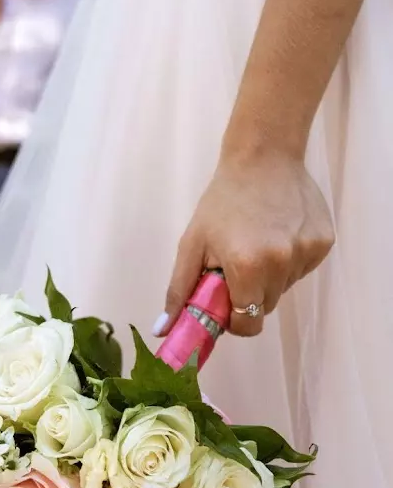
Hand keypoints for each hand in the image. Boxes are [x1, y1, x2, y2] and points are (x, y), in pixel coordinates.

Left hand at [161, 151, 334, 336]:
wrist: (264, 157)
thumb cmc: (222, 200)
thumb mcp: (192, 243)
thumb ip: (179, 289)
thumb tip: (163, 330)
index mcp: (247, 266)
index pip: (248, 323)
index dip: (235, 319)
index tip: (226, 303)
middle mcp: (281, 263)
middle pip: (265, 306)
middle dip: (249, 293)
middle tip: (237, 264)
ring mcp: (306, 253)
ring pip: (285, 287)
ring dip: (270, 275)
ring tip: (258, 240)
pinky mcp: (323, 243)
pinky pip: (302, 268)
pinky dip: (289, 259)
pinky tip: (279, 231)